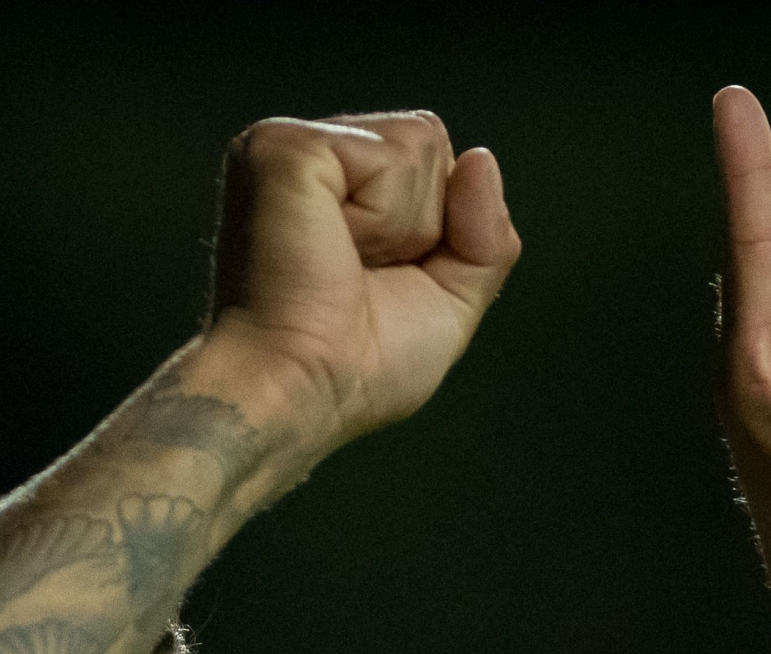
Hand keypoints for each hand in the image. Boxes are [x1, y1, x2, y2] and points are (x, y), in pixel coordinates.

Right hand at [202, 111, 522, 446]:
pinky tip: (330, 249)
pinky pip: (393, 156)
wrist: (298, 396)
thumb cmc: (355, 370)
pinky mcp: (285, 148)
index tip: (372, 282)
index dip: (434, 229)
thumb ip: (485, 235)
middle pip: (430, 139)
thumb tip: (481, 159)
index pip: (432, 158)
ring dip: (401, 227)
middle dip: (421, 225)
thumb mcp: (448, 303)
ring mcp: (290, 144)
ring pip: (420, 142)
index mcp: (335, 183)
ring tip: (339, 266)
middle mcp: (309, 154)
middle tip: (354, 277)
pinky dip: (383, 219)